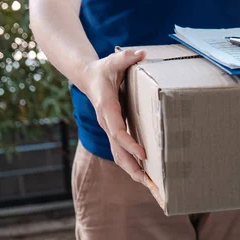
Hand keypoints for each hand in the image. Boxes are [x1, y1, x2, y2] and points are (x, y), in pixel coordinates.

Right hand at [82, 49, 146, 182]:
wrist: (88, 77)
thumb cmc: (103, 69)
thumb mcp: (114, 61)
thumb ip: (127, 57)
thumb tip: (141, 53)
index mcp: (107, 107)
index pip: (117, 130)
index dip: (129, 143)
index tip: (143, 154)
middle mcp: (107, 122)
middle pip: (118, 150)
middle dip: (132, 167)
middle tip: (149, 182)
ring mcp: (109, 129)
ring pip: (119, 155)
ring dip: (133, 171)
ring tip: (151, 186)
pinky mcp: (114, 131)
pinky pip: (122, 152)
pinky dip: (132, 165)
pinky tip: (146, 175)